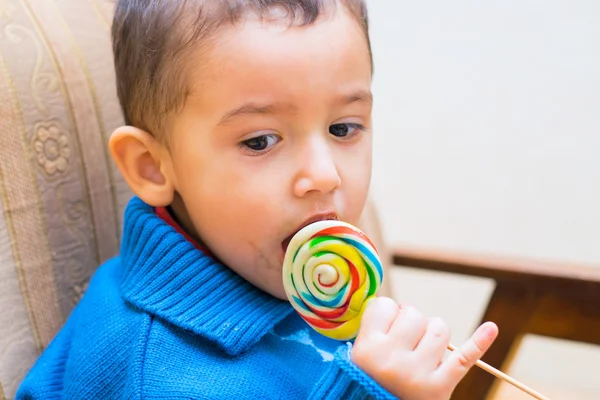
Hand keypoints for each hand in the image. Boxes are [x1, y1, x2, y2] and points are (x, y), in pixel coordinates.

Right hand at [352, 297, 497, 399]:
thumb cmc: (370, 380)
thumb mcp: (358, 355)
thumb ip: (373, 328)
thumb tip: (398, 305)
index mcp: (368, 348)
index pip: (384, 306)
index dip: (389, 313)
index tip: (387, 325)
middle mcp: (392, 359)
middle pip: (413, 315)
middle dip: (413, 323)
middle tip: (406, 342)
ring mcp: (418, 373)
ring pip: (438, 328)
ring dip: (433, 332)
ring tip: (424, 349)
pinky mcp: (440, 387)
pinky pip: (464, 358)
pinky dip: (480, 342)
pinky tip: (492, 328)